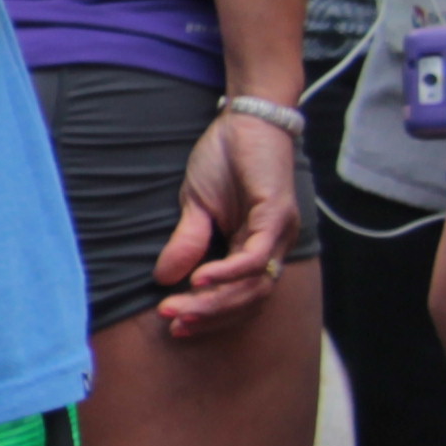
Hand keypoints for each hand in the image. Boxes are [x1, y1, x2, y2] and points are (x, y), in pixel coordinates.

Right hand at [149, 107, 302, 334]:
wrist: (245, 119)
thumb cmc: (225, 160)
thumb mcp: (195, 207)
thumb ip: (187, 243)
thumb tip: (165, 279)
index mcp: (256, 247)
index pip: (240, 297)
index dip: (210, 315)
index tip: (175, 325)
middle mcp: (274, 247)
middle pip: (249, 300)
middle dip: (209, 315)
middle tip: (172, 320)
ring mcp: (279, 233)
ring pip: (255, 286)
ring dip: (216, 301)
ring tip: (180, 306)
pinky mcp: (277, 215)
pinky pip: (255, 256)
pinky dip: (229, 273)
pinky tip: (200, 279)